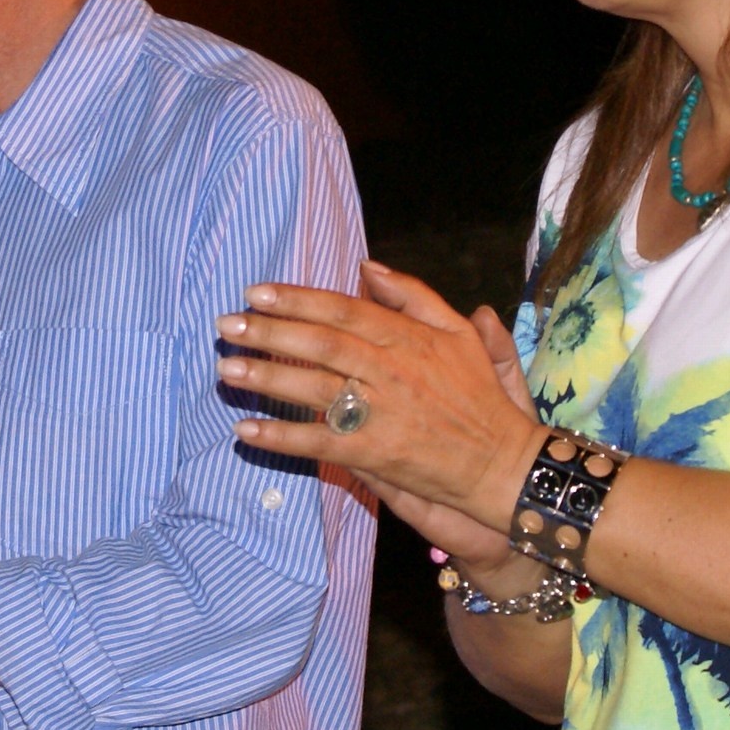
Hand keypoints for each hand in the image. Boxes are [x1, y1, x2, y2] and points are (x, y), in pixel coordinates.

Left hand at [218, 261, 546, 528]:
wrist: (503, 463)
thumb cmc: (479, 396)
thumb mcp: (458, 334)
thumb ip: (414, 297)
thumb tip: (369, 267)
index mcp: (409, 338)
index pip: (344, 310)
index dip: (298, 299)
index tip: (256, 292)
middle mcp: (392, 370)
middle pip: (321, 344)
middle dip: (269, 332)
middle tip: (226, 326)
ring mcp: (383, 413)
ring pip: (315, 389)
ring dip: (267, 379)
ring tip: (227, 370)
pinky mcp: (377, 453)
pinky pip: (321, 443)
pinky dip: (282, 437)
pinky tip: (247, 431)